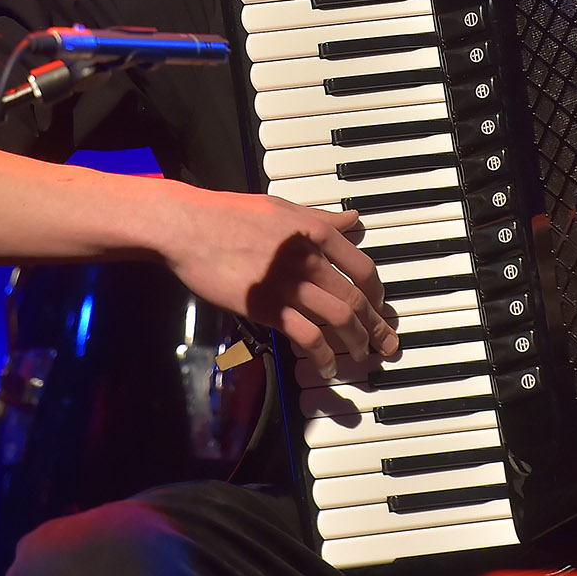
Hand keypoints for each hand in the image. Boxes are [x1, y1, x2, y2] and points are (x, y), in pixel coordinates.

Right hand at [154, 185, 398, 378]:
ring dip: (356, 342)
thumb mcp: (282, 208)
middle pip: (356, 298)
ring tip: (361, 357)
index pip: (363, 268)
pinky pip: (308, 337)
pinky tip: (327, 367)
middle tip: (386, 343)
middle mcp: (310, 259)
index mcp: (316, 232)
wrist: (189, 227)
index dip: (376, 294)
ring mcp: (290, 285)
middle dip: (376, 326)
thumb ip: (320, 219)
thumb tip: (352, 221)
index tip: (379, 308)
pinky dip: (323, 356)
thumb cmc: (231, 214)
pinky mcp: (268, 308)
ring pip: (339, 319)